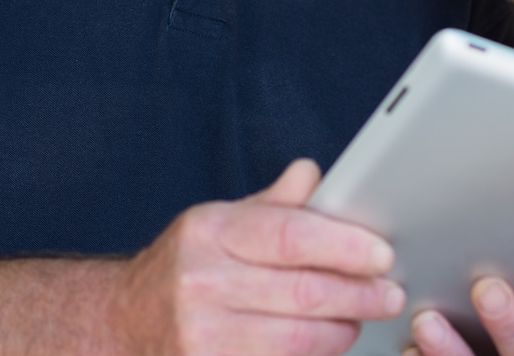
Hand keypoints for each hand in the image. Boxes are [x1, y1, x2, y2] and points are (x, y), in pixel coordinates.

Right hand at [113, 158, 404, 355]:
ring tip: (359, 317)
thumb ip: (272, 205)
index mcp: (209, 232)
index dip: (344, 247)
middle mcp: (200, 283)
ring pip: (298, 340)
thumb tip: (312, 173)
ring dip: (341, 330)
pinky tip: (326, 342)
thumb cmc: (186, 268)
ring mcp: (200, 337)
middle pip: (303, 292)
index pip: (290, 235)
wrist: (123, 321)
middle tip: (390, 293)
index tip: (382, 254)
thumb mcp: (221, 223)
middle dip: (359, 294)